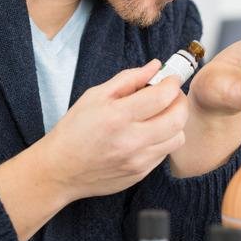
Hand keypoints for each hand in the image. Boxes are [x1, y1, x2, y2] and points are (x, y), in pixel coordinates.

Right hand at [40, 59, 187, 199]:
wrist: (60, 169)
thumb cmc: (74, 129)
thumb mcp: (95, 96)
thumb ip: (128, 79)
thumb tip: (155, 66)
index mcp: (117, 116)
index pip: (162, 97)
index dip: (172, 83)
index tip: (171, 78)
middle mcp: (130, 140)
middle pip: (177, 119)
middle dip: (180, 101)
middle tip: (171, 95)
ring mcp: (137, 161)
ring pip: (177, 138)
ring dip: (175, 122)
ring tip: (161, 115)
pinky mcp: (140, 174)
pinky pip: (165, 153)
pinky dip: (164, 139)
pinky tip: (149, 133)